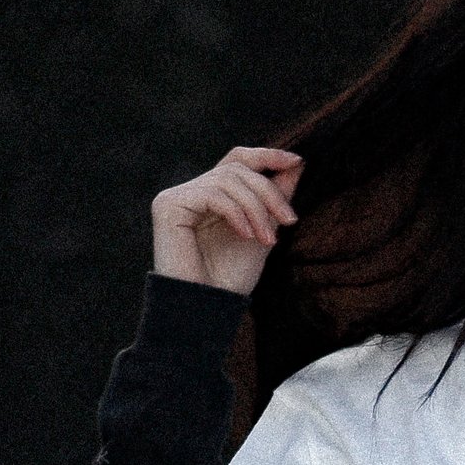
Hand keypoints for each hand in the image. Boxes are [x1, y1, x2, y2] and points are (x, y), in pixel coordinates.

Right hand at [150, 146, 303, 295]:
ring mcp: (177, 197)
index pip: (237, 159)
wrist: (207, 309)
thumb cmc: (230, 278)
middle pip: (237, 168)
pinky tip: (247, 235)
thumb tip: (296, 163)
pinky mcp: (167, 205)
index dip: (266, 155)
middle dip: (268, 192)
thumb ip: (275, 197)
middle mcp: (191, 191)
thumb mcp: (264, 231)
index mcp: (211, 195)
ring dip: (256, 209)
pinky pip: (212, 194)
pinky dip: (236, 213)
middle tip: (289, 221)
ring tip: (268, 240)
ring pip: (228, 180)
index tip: (297, 161)